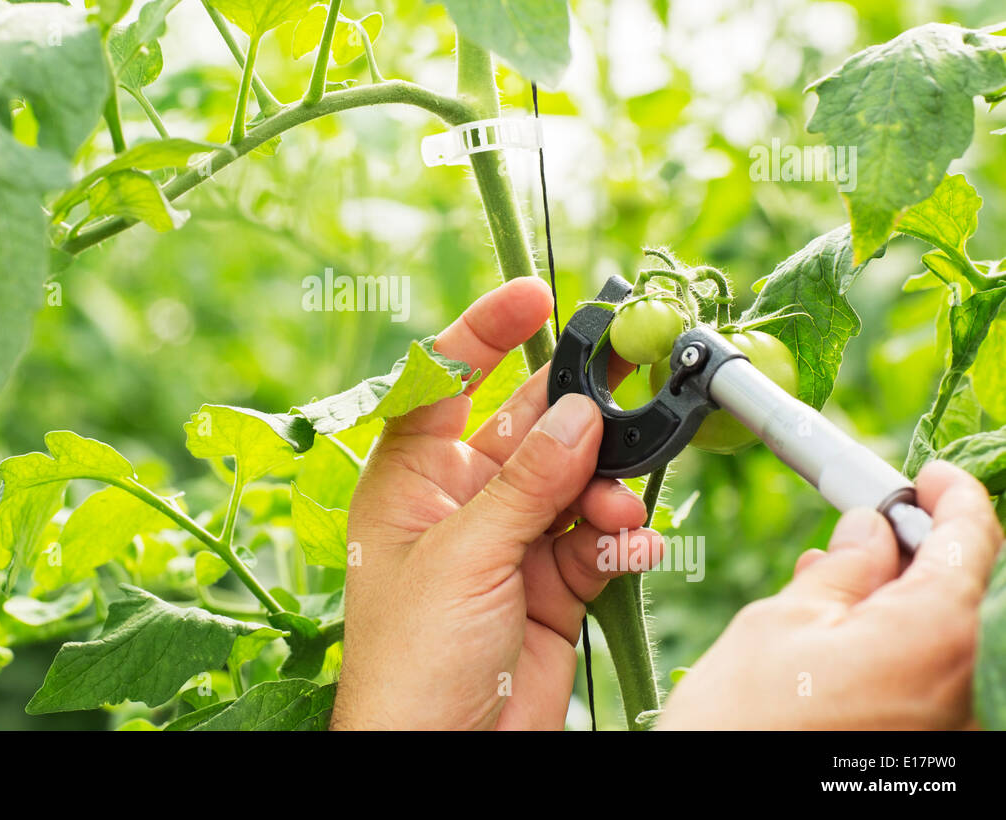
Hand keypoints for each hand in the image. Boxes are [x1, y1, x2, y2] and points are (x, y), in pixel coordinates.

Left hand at [331, 277, 661, 729]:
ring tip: (617, 511)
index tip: (535, 294)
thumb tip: (579, 415)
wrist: (446, 754)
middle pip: (528, 426)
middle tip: (636, 373)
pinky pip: (598, 538)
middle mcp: (463, 499)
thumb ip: (527, 484)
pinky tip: (631, 546)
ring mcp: (511, 540)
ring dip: (606, 488)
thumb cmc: (412, 657)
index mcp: (413, 477)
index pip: (445, 381)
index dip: (484, 332)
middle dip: (579, 407)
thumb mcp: (465, 556)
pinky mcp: (553, 584)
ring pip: (575, 481)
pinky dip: (620, 538)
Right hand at [659, 460, 1003, 728]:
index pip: (975, 538)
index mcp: (937, 634)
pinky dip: (895, 650)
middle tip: (862, 529)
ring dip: (898, 603)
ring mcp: (952, 726)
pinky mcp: (928, 752)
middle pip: (963, 590)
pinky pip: (928, 681)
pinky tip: (838, 644)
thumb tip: (872, 531)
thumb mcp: (782, 621)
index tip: (929, 474)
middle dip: (916, 551)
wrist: (725, 807)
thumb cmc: (744, 724)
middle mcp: (965, 684)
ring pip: (941, 638)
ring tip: (827, 590)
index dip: (954, 494)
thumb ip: (842, 568)